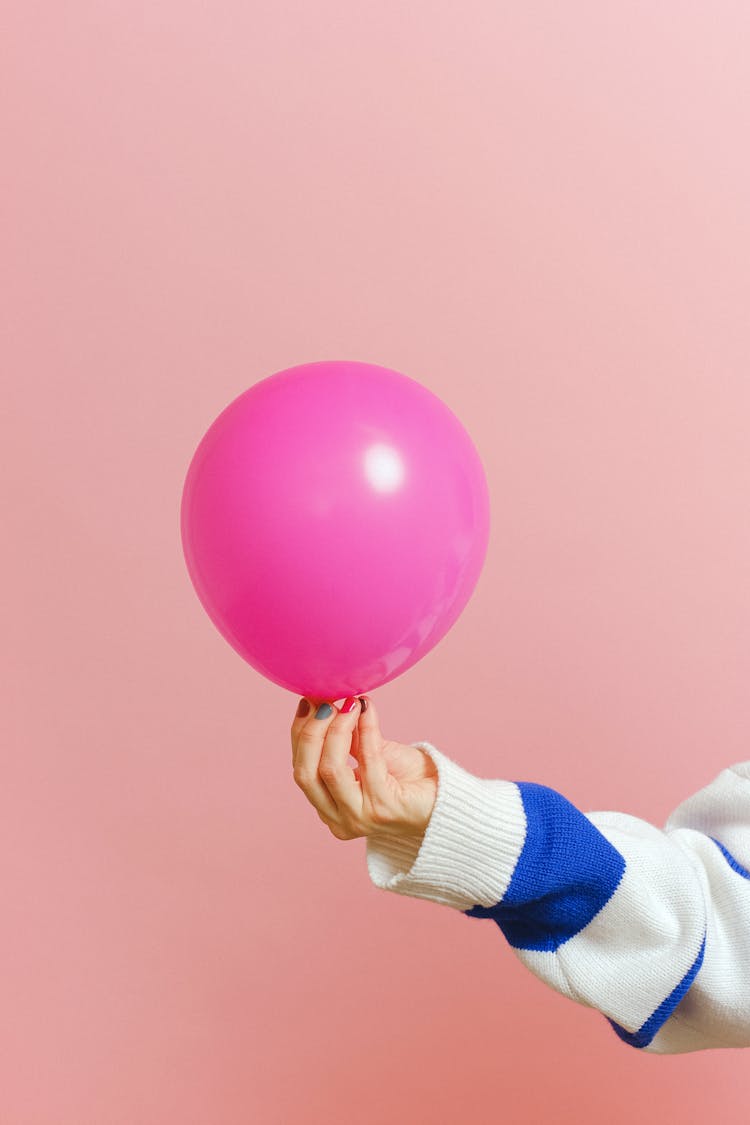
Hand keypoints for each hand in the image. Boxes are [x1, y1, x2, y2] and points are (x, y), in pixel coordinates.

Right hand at [290, 694, 437, 841]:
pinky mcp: (383, 809)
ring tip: (349, 704)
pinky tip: (367, 711)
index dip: (300, 733)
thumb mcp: (369, 754)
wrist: (446, 800)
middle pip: (305, 773)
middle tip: (324, 702)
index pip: (301, 769)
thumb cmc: (409, 778)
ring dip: (336, 730)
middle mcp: (337, 819)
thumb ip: (345, 738)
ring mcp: (358, 818)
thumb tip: (326, 702)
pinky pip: (367, 762)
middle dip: (311, 732)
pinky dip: (365, 731)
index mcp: (328, 807)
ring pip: (329, 770)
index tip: (309, 701)